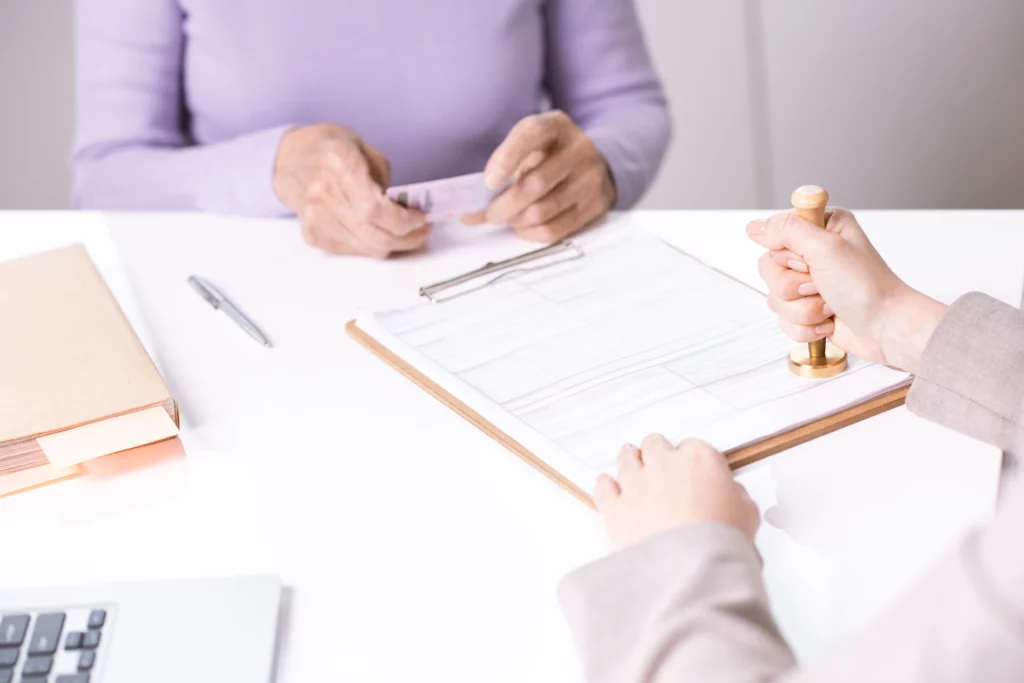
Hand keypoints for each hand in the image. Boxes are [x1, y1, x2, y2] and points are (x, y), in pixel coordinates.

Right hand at [273, 123, 429, 257]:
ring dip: (393, 244)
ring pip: (367, 248)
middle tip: (422, 230)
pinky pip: (353, 250)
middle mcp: (323, 194)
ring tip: (406, 232)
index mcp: (339, 165)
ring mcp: (315, 218)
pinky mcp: (313, 235)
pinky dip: (372, 244)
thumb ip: (388, 182)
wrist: (289, 160)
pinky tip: (379, 231)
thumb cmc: (330, 150)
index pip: (375, 209)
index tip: (421, 218)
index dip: (405, 221)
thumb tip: (409, 211)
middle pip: (375, 235)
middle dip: (407, 238)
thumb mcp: (365, 150)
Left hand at [477, 110, 615, 242]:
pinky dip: (531, 233)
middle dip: (504, 205)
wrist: (594, 165)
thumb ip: (500, 170)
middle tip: (490, 213)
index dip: (507, 157)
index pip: (532, 133)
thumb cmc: (550, 156)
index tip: (489, 182)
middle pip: (535, 183)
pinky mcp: (596, 204)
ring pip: (542, 210)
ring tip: (508, 218)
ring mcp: (591, 177)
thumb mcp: (529, 148)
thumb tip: (469, 212)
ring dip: (516, 221)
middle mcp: (579, 148)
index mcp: (557, 125)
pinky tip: (524, 227)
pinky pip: (555, 228)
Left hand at [595, 435, 758, 550]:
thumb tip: (731, 496)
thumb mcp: (747, 514)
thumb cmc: (719, 541)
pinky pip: (603, 487)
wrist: (689, 568)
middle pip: (655, 445)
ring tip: (629, 457)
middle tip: (659, 461)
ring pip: (626, 459)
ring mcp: (636, 484)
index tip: (693, 468)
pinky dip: (605, 485)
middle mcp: (664, 465)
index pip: (694, 447)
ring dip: (629, 458)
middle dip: (658, 452)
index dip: (692, 459)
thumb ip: (736, 497)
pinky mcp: (616, 507)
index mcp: (699, 460)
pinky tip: (605, 483)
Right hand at [745, 208, 946, 373]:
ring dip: (802, 309)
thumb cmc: (867, 287)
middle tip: (822, 285)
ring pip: (774, 297)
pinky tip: (827, 322)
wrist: (886, 328)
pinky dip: (805, 326)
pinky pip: (783, 320)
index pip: (774, 235)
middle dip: (794, 286)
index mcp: (820, 228)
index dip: (787, 255)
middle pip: (769, 269)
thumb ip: (787, 230)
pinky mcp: (808, 309)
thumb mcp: (826, 248)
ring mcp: (809, 283)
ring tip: (829, 306)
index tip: (810, 262)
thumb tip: (754, 227)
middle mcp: (812, 253)